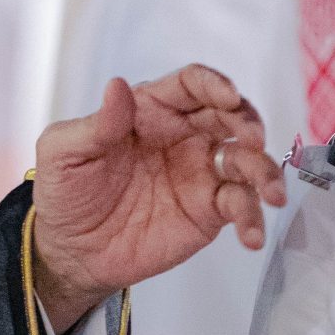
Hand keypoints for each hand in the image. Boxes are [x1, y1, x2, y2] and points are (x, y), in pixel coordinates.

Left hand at [31, 64, 285, 331]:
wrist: (70, 251)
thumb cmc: (65, 192)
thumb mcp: (64, 152)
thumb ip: (96, 124)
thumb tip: (117, 87)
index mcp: (150, 110)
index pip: (191, 85)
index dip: (213, 84)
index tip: (228, 96)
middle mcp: (183, 135)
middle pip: (230, 116)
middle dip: (249, 122)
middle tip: (253, 139)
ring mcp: (200, 173)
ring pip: (247, 160)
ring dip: (266, 172)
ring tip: (270, 194)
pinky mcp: (208, 211)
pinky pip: (240, 206)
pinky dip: (253, 218)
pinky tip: (250, 236)